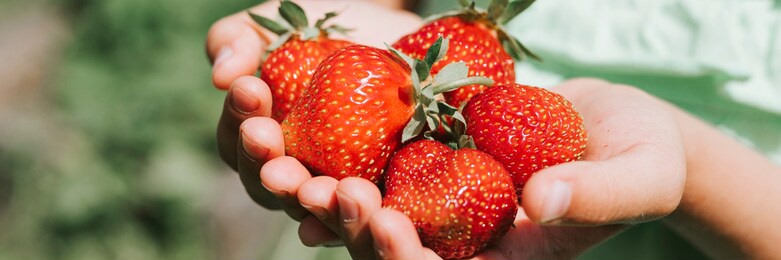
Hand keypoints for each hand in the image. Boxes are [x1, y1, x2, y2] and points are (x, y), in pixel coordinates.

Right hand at [205, 0, 421, 209]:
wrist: (390, 37)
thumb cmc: (318, 30)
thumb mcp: (276, 25)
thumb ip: (239, 39)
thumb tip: (223, 75)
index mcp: (259, 141)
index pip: (239, 142)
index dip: (239, 117)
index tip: (249, 88)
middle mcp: (292, 174)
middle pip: (271, 187)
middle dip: (267, 167)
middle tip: (267, 147)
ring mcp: (334, 188)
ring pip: (316, 209)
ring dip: (309, 199)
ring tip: (314, 186)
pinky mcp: (379, 193)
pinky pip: (366, 214)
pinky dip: (359, 215)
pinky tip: (357, 201)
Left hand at [295, 78, 687, 258]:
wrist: (622, 125)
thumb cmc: (644, 159)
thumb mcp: (637, 178)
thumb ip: (595, 195)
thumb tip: (539, 201)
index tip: (388, 229)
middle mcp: (467, 240)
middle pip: (399, 250)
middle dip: (360, 232)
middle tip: (334, 196)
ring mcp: (448, 201)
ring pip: (380, 209)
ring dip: (339, 198)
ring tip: (306, 172)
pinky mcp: (438, 160)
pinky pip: (388, 163)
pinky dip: (352, 156)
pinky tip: (316, 139)